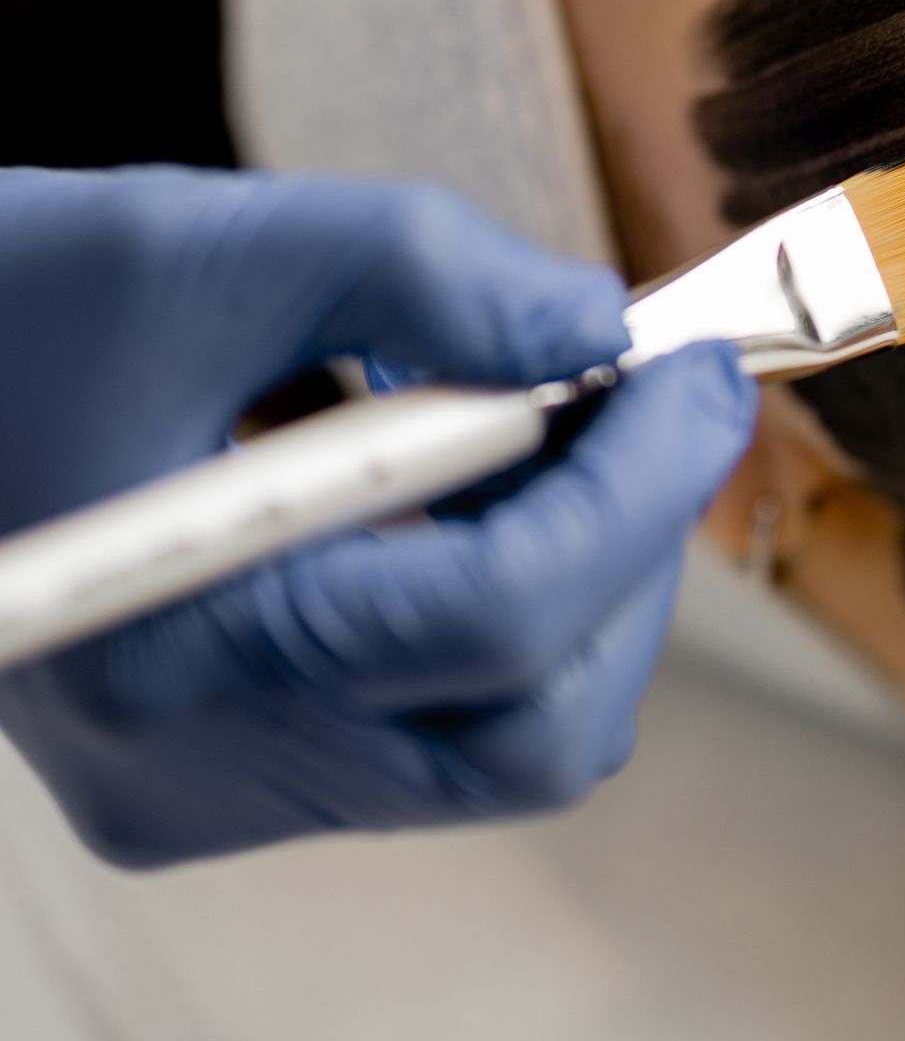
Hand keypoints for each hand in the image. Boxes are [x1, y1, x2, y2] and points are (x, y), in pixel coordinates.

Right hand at [0, 168, 753, 863]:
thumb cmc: (2, 303)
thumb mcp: (205, 239)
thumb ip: (422, 271)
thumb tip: (599, 334)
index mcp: (167, 644)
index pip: (495, 617)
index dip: (639, 486)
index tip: (700, 369)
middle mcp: (188, 767)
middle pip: (534, 730)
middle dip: (628, 558)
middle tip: (650, 409)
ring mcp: (200, 801)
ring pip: (498, 746)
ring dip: (567, 584)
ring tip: (529, 429)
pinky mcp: (206, 798)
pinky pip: (421, 738)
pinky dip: (480, 617)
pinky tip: (429, 495)